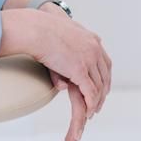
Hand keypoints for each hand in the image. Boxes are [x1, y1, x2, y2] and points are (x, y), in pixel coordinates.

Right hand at [0, 9, 111, 140]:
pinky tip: (88, 112)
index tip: (102, 88)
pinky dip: (90, 104)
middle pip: (105, 76)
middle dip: (103, 92)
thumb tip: (65, 61)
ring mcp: (88, 59)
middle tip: (98, 104)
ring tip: (92, 112)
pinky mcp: (79, 70)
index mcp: (92, 39)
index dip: (104, 78)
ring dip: (97, 102)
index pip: (105, 62)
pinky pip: (90, 92)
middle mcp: (94, 48)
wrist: (35, 29)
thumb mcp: (62, 37)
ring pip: (99, 86)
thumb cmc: (42, 30)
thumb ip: (67, 51)